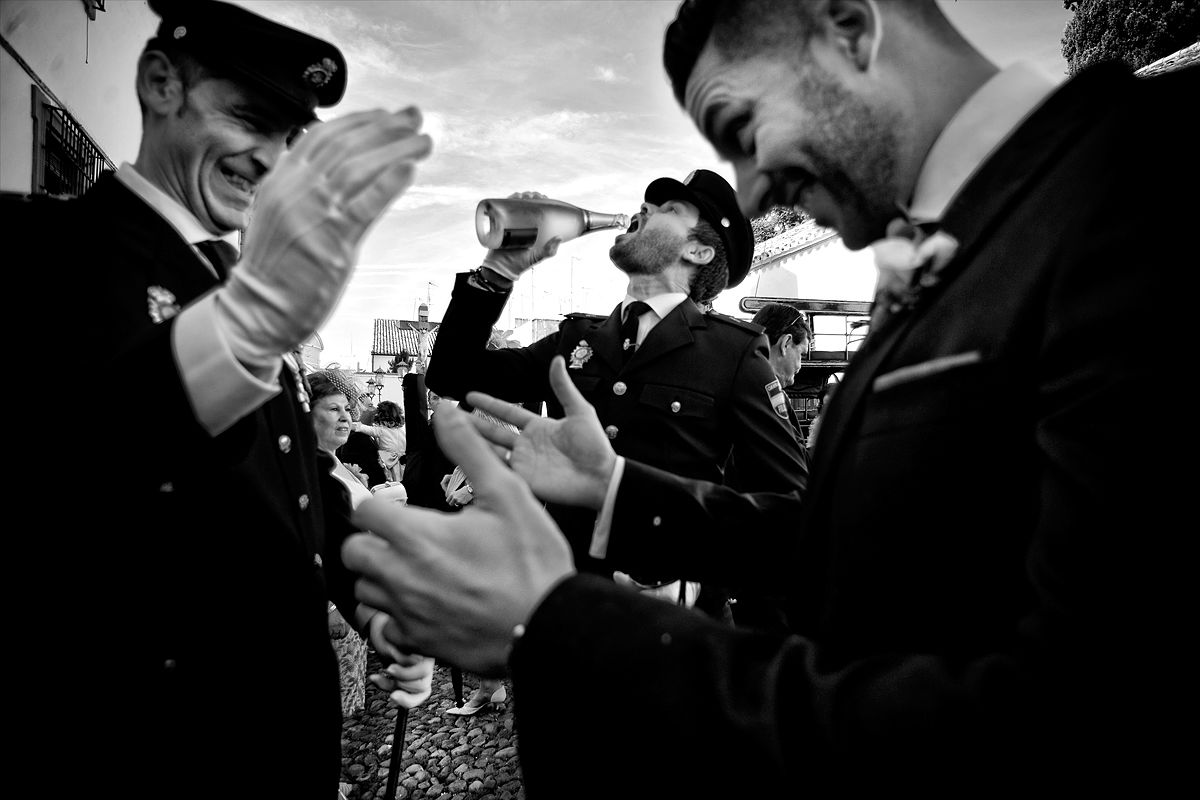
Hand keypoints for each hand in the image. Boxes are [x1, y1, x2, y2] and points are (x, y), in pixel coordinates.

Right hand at [215, 107, 433, 365]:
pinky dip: (389, 184)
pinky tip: (409, 170)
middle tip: (414, 118)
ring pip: (360, 168)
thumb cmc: (274, 267)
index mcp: (281, 179)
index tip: (387, 115)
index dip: (360, 121)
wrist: (258, 308)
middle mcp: (296, 189)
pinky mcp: (333, 241)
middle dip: (386, 128)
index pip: (324, 136)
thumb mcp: (277, 212)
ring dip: (396, 150)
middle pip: (347, 145)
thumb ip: (301, 187)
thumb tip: (332, 168)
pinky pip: (366, 205)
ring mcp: (314, 213)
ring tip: (422, 142)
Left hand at [343, 400, 574, 675]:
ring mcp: (408, 612)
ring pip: (365, 590)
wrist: (549, 624)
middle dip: (372, 540)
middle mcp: (402, 576)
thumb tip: (446, 411)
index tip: (402, 509)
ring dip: (380, 576)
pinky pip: (386, 627)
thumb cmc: (531, 563)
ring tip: (412, 569)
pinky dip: (396, 614)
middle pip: (353, 552)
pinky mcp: (419, 641)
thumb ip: (469, 449)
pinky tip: (423, 603)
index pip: (366, 512)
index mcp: (418, 536)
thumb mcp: (507, 494)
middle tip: (402, 538)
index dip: (382, 505)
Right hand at [364, 611, 433, 707]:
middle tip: (388, 676)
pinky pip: (415, 657)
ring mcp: (426, 653)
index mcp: (419, 674)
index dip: (409, 701)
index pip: (422, 693)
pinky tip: (391, 652)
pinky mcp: (423, 642)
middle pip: (423, 686)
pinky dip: (400, 658)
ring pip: (423, 674)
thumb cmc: (386, 646)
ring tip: (388, 667)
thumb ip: (391, 683)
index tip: (392, 696)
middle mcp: (425, 665)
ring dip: (402, 674)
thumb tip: (393, 694)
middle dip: (402, 685)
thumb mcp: (387, 669)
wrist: (380, 624)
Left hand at [447, 484, 473, 507]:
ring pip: (456, 505)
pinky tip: (464, 500)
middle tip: (455, 502)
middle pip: (450, 504)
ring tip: (461, 500)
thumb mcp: (456, 492)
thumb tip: (451, 500)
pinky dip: (462, 503)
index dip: (449, 501)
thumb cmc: (463, 490)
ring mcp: (458, 501)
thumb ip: (453, 496)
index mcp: (452, 494)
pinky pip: (461, 505)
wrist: (469, 490)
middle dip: (452, 504)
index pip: (447, 500)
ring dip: (458, 503)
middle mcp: (454, 498)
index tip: (451, 501)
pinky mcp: (462, 503)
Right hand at [464, 355, 615, 509]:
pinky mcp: (523, 479)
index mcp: (538, 426)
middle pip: (492, 431)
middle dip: (471, 422)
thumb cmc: (594, 446)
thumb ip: (563, 387)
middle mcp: (526, 444)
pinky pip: (498, 469)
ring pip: (490, 449)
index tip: (469, 396)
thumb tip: (558, 359)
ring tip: (451, 431)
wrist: (600, 477)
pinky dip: (482, 462)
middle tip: (450, 413)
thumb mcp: (579, 411)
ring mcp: (523, 462)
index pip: (507, 413)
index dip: (489, 404)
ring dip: (471, 441)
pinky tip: (466, 454)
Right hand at [480, 192, 561, 283]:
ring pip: (517, 205)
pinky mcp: (501, 225)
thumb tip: (559, 237)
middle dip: (531, 196)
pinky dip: (508, 200)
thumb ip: (548, 251)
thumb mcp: (537, 256)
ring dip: (521, 196)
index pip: (540, 211)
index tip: (542, 197)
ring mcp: (512, 224)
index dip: (541, 201)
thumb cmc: (520, 264)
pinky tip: (513, 196)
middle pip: (528, 205)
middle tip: (532, 195)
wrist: (501, 268)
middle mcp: (524, 225)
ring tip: (523, 196)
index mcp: (535, 230)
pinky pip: (503, 210)